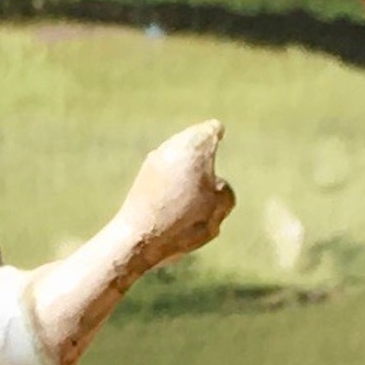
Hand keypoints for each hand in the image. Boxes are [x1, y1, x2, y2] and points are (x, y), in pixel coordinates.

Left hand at [118, 120, 233, 267]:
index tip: (219, 134)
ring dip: (186, 166)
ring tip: (192, 191)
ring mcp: (155, 158)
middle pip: (194, 140)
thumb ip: (224, 188)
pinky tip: (175, 198)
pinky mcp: (144, 173)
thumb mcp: (220, 206)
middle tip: (209, 169)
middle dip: (202, 152)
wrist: (140, 235)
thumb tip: (212, 184)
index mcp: (195, 145)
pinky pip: (166, 168)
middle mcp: (173, 145)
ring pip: (178, 155)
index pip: (212, 129)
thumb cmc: (185, 219)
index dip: (218, 134)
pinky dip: (173, 178)